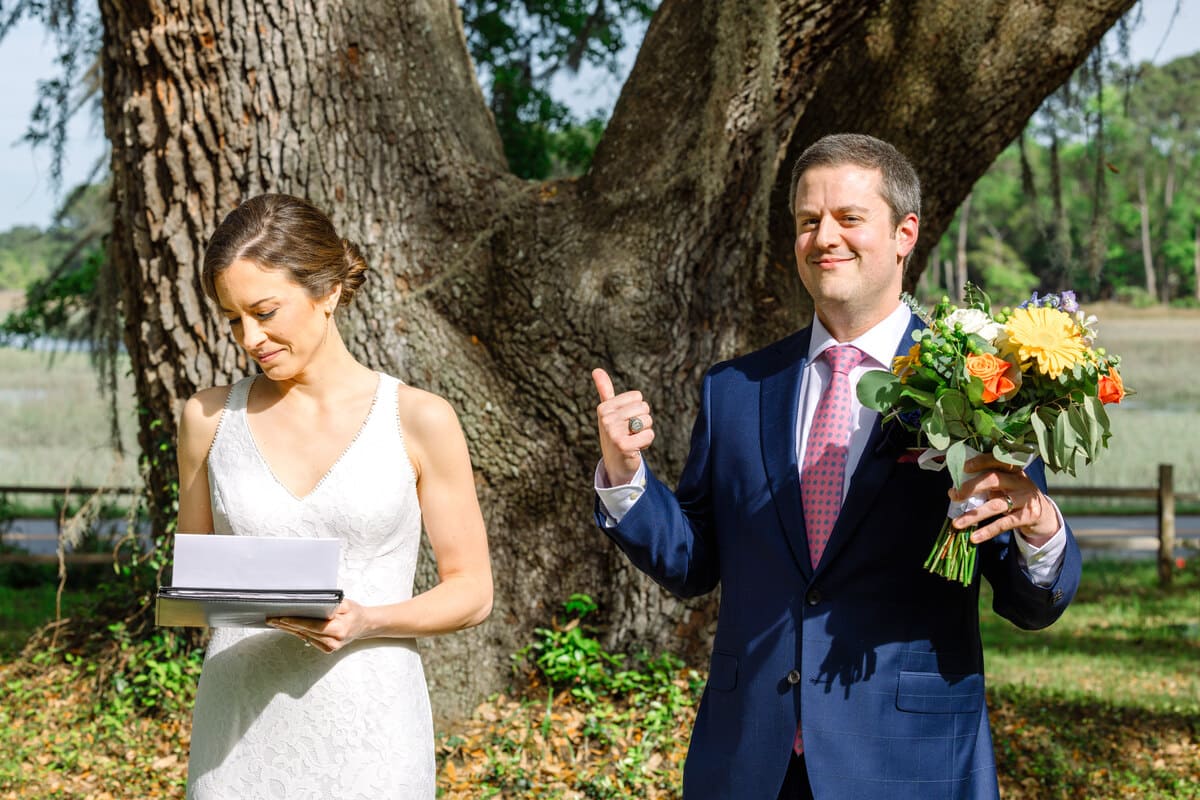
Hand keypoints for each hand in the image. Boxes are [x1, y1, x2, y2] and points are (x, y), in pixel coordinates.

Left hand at [268, 598, 369, 653]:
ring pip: (305, 637)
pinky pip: (309, 640)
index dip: (298, 622)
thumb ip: (333, 605)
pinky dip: (299, 633)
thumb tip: (317, 603)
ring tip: (276, 622)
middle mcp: (334, 641)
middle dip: (288, 625)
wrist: (364, 625)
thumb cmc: (355, 613)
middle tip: (272, 619)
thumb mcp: (347, 604)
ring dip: (290, 629)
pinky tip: (289, 627)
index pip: (314, 626)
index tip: (283, 619)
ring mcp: (330, 647)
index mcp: (339, 629)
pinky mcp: (327, 649)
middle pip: (306, 632)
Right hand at [592, 368, 653, 485]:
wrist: (615, 463)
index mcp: (604, 408)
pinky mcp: (623, 445)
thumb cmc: (614, 434)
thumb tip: (596, 369)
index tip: (626, 421)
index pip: (638, 397)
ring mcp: (613, 433)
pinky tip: (635, 448)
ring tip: (632, 440)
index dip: (637, 410)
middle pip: (644, 408)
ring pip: (648, 421)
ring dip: (644, 432)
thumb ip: (604, 390)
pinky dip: (646, 443)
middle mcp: (606, 419)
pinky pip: (649, 435)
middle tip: (630, 433)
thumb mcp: (608, 412)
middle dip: (642, 421)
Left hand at [950, 454, 1058, 544]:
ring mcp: (1025, 499)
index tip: (964, 467)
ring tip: (957, 523)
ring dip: (973, 515)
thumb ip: (987, 484)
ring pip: (995, 505)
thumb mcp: (1006, 485)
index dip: (980, 462)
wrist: (1044, 515)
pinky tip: (974, 538)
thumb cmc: (1016, 496)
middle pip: (993, 479)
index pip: (996, 460)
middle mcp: (1020, 481)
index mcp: (1013, 470)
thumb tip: (956, 491)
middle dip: (971, 487)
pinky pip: (1003, 524)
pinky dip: (987, 531)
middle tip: (955, 496)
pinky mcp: (1028, 516)